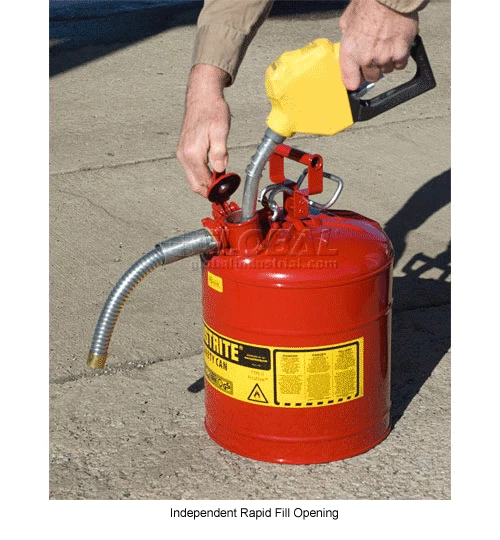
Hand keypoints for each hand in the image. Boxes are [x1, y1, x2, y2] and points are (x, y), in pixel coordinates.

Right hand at [177, 64, 230, 195]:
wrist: (202, 96)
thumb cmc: (212, 111)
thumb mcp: (221, 131)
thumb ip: (220, 153)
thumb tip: (220, 170)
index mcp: (193, 153)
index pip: (203, 181)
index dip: (215, 189)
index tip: (227, 190)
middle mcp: (184, 155)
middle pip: (194, 185)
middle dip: (208, 191)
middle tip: (224, 191)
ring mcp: (182, 153)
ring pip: (192, 178)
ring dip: (206, 182)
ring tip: (221, 179)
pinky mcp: (184, 151)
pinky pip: (192, 170)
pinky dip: (202, 174)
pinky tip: (214, 170)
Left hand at [339, 0, 418, 90]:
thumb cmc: (369, 4)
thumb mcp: (347, 21)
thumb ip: (347, 38)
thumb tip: (349, 44)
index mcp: (350, 53)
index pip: (351, 83)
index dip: (355, 80)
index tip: (357, 78)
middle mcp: (367, 59)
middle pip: (371, 78)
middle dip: (372, 69)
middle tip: (375, 54)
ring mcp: (385, 57)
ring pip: (386, 71)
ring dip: (386, 62)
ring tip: (386, 45)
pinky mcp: (401, 53)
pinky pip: (400, 64)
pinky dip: (399, 58)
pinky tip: (397, 45)